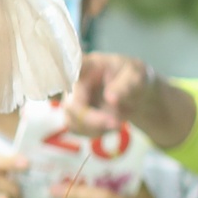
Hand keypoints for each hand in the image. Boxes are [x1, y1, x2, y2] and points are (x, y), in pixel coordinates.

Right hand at [66, 53, 195, 147]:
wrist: (136, 93)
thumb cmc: (135, 77)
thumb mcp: (137, 77)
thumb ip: (126, 85)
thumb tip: (110, 98)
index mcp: (88, 65)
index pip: (68, 68)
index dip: (59, 77)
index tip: (65, 89)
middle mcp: (73, 81)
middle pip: (71, 105)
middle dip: (94, 120)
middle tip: (116, 124)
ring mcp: (72, 98)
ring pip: (72, 121)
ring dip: (96, 128)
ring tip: (117, 122)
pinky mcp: (74, 114)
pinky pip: (78, 129)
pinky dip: (95, 132)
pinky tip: (109, 125)